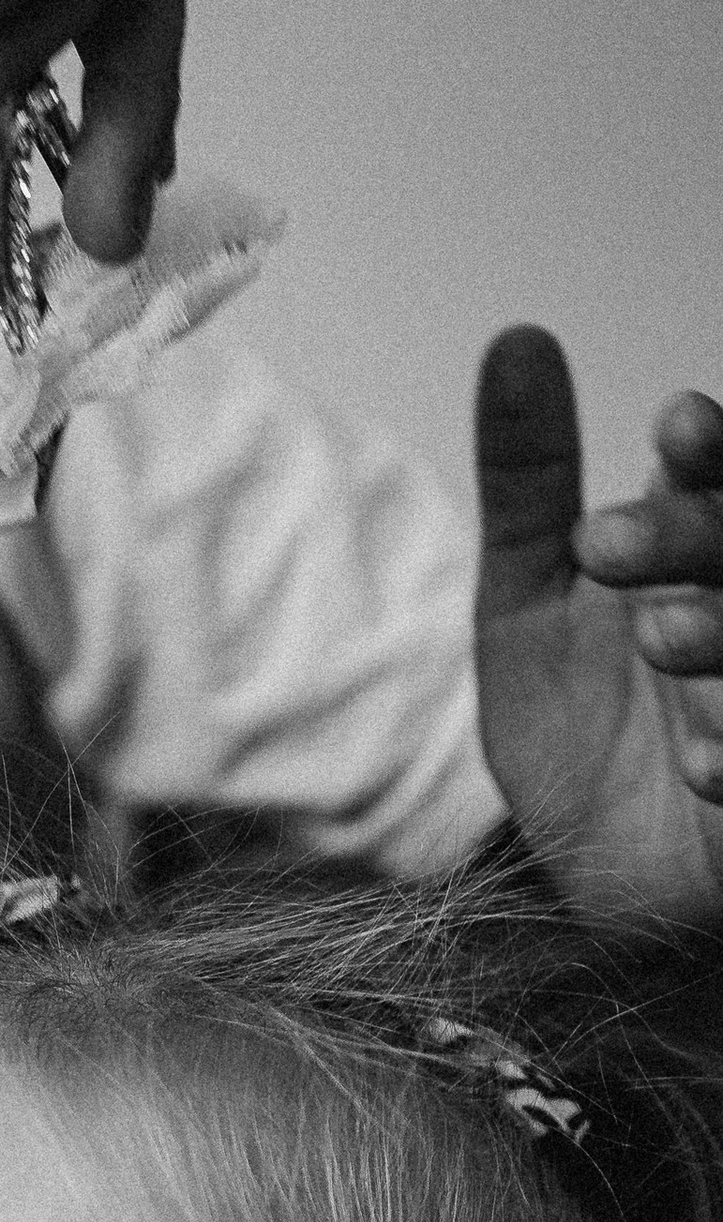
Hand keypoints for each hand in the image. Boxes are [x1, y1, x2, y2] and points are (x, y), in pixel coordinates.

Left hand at [474, 325, 722, 927]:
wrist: (583, 881)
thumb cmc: (579, 734)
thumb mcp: (528, 605)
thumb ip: (530, 485)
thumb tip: (518, 340)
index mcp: (711, 556)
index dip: (716, 452)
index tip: (675, 427)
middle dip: (700, 537)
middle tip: (607, 548)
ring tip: (658, 635)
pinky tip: (706, 770)